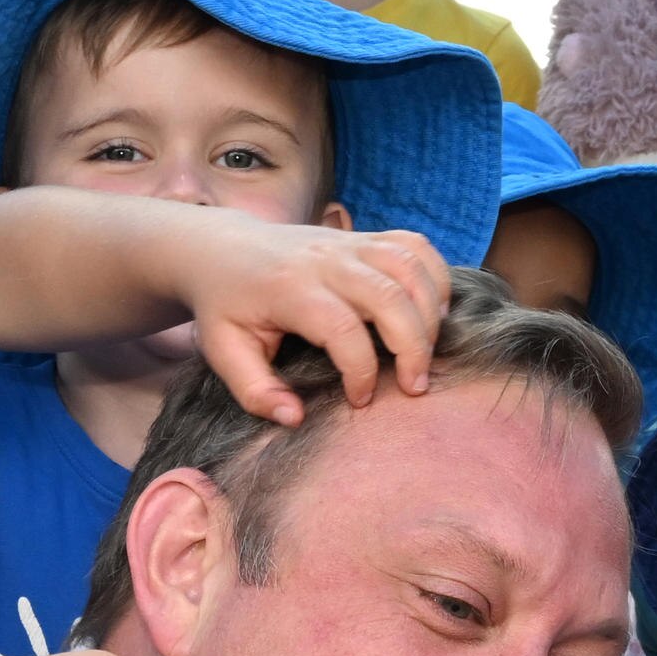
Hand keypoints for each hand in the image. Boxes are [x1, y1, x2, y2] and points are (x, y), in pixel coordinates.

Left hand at [178, 216, 454, 427]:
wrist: (221, 248)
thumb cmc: (226, 306)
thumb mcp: (223, 352)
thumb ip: (255, 390)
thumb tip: (294, 418)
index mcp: (289, 290)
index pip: (342, 329)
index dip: (360, 371)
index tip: (358, 400)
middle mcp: (324, 260)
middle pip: (388, 296)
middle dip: (412, 346)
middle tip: (414, 386)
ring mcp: (348, 242)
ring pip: (409, 266)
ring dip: (430, 312)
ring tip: (427, 351)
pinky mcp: (364, 237)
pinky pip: (414, 246)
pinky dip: (435, 276)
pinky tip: (432, 312)